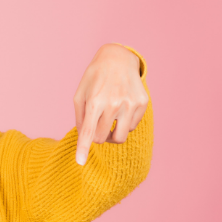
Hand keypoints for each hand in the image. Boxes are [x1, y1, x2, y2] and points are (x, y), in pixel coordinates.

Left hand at [73, 44, 148, 165]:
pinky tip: (121, 109)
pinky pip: (131, 127)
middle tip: (95, 125)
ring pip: (119, 137)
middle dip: (96, 136)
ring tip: (108, 122)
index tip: (80, 162)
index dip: (83, 148)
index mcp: (94, 102)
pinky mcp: (142, 104)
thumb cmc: (94, 79)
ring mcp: (130, 104)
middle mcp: (114, 104)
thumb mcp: (80, 95)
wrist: (118, 59)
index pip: (87, 131)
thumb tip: (84, 139)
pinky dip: (124, 124)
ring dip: (111, 135)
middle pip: (102, 138)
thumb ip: (79, 118)